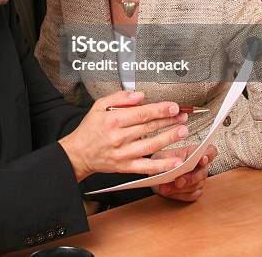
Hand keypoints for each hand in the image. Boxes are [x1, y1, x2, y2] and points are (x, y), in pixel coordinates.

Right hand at [58, 91, 188, 181]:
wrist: (78, 154)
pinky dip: (163, 165)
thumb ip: (119, 98)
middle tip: (182, 115)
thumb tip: (139, 95)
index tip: (173, 106)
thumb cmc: (90, 129)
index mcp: (113, 120)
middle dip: (169, 121)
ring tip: (183, 131)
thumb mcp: (99, 106)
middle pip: (149, 127)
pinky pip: (148, 167)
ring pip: (152, 145)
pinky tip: (176, 161)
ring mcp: (123, 154)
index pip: (142, 113)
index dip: (160, 109)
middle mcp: (119, 137)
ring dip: (170, 138)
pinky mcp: (126, 167)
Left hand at [151, 143, 217, 201]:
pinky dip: (179, 195)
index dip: (209, 155)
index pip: (210, 151)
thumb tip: (180, 164)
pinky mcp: (194, 192)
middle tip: (178, 182)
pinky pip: (191, 196)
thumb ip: (172, 159)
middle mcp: (199, 167)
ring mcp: (198, 180)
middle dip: (190, 178)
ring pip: (196, 186)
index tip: (202, 159)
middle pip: (203, 173)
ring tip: (165, 188)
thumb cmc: (160, 161)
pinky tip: (169, 192)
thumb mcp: (162, 156)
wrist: (153, 173)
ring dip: (180, 189)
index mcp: (193, 152)